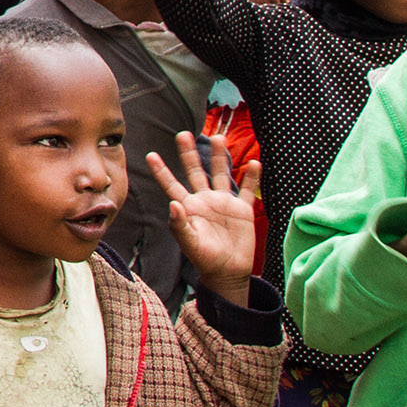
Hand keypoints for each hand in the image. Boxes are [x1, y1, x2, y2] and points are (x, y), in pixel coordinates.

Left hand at [147, 130, 261, 302]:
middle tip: (183, 134)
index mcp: (188, 207)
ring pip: (221, 174)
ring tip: (218, 138)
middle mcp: (204, 201)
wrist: (227, 272)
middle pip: (195, 171)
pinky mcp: (242, 210)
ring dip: (220, 157)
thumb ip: (179, 224)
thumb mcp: (189, 242)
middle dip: (189, 154)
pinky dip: (253, 178)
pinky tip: (255, 163)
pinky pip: (248, 190)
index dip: (161, 171)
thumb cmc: (204, 259)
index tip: (150, 155)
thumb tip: (173, 203)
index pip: (171, 185)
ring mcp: (223, 203)